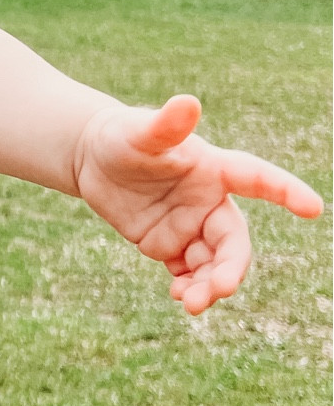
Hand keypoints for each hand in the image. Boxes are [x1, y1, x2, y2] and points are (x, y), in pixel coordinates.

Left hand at [73, 94, 322, 313]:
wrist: (94, 159)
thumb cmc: (123, 136)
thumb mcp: (140, 132)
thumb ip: (166, 125)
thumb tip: (188, 102)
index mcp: (214, 169)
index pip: (258, 179)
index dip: (286, 191)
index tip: (312, 208)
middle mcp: (209, 201)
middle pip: (234, 239)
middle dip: (231, 266)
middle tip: (220, 289)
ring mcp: (191, 226)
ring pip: (213, 262)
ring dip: (209, 284)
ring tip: (191, 303)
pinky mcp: (169, 245)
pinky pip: (187, 271)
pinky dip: (188, 286)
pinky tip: (179, 296)